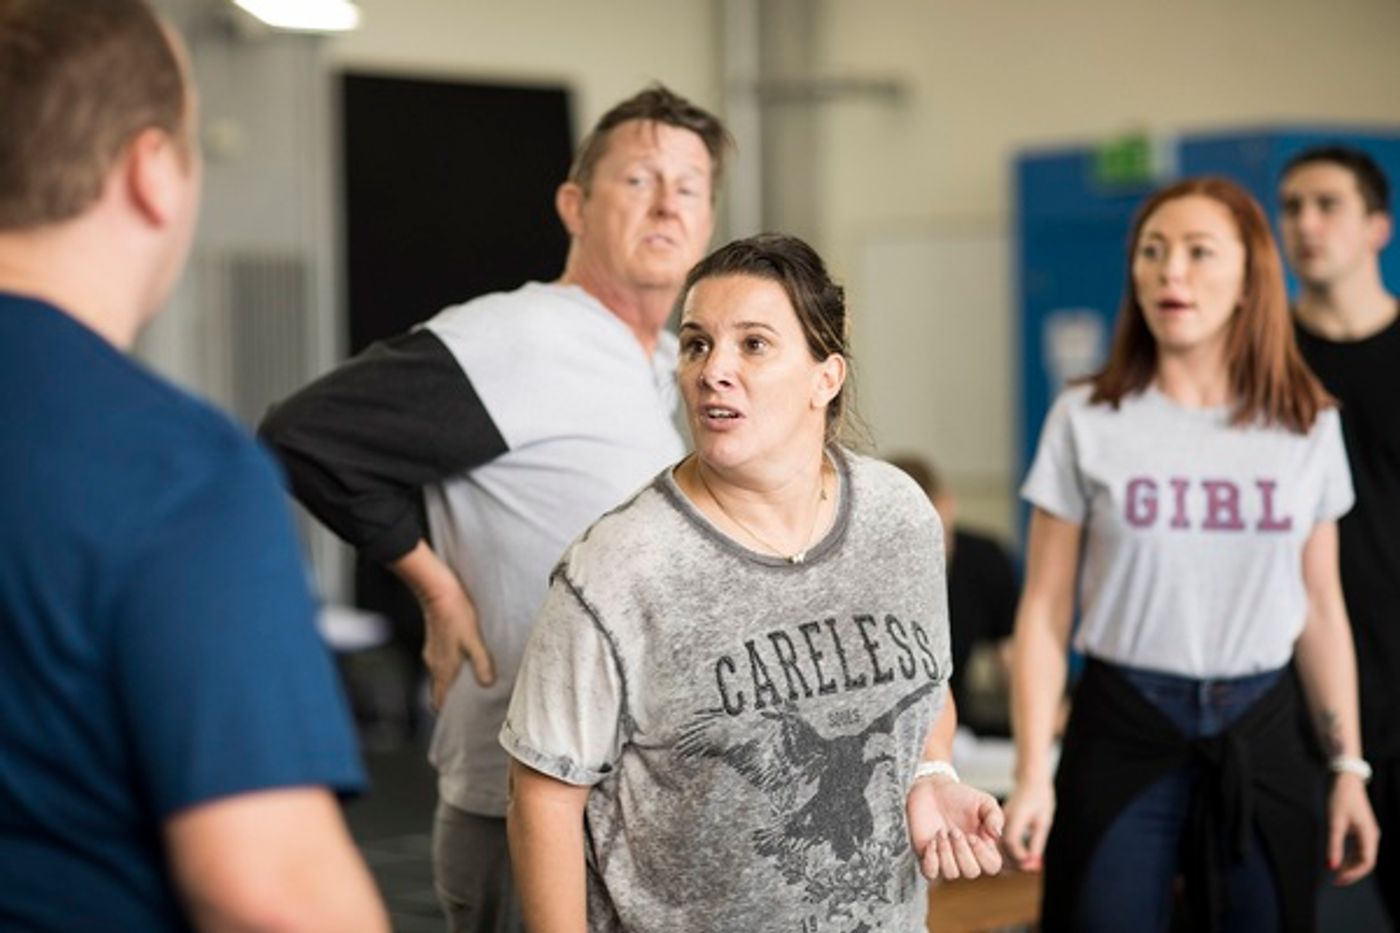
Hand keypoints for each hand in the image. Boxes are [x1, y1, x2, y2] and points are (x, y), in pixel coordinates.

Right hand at [419, 576, 495, 708]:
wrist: (438, 591)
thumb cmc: (457, 614)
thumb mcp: (473, 639)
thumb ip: (481, 662)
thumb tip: (488, 684)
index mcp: (443, 669)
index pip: (439, 701)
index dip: (448, 711)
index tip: (460, 717)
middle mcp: (434, 664)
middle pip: (440, 690)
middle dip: (452, 698)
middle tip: (469, 701)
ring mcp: (432, 653)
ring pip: (440, 676)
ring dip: (452, 681)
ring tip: (471, 680)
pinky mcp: (434, 642)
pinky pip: (441, 662)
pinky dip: (450, 667)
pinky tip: (463, 658)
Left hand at [907, 777, 1003, 880]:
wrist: (932, 790)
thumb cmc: (960, 797)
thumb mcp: (983, 801)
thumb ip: (995, 815)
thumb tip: (998, 834)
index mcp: (983, 847)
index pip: (992, 866)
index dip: (983, 855)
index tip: (972, 836)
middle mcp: (966, 857)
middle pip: (971, 872)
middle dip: (962, 851)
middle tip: (954, 830)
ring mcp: (946, 859)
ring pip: (951, 873)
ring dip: (946, 852)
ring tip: (941, 832)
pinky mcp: (927, 857)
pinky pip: (930, 873)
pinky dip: (931, 860)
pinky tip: (931, 842)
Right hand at [1002, 778, 1053, 871]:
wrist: (1030, 781)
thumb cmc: (1040, 798)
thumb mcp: (1043, 821)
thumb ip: (1037, 841)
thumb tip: (1034, 861)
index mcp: (1014, 816)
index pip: (1011, 840)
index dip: (1020, 856)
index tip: (1032, 864)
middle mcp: (1002, 819)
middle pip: (1000, 847)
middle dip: (1014, 863)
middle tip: (1031, 868)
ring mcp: (998, 822)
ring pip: (998, 847)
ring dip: (1010, 861)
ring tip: (1027, 866)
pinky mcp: (999, 824)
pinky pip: (999, 843)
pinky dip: (1008, 854)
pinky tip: (1020, 860)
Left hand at [1327, 773, 1378, 885]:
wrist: (1345, 778)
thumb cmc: (1340, 798)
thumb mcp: (1334, 822)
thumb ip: (1333, 845)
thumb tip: (1331, 867)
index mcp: (1369, 835)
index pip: (1366, 863)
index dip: (1353, 874)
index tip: (1337, 880)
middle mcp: (1372, 835)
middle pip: (1366, 861)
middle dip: (1352, 872)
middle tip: (1335, 881)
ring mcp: (1368, 832)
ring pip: (1363, 855)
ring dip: (1351, 865)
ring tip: (1336, 872)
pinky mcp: (1361, 828)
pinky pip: (1359, 848)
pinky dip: (1350, 856)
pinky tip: (1338, 859)